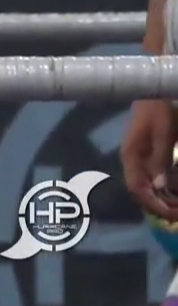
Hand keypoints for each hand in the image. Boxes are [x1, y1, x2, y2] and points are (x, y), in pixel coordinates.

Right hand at [122, 99, 177, 219]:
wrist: (153, 91)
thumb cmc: (158, 110)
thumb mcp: (163, 133)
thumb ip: (160, 159)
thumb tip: (159, 187)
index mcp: (131, 156)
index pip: (137, 188)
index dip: (154, 204)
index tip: (173, 213)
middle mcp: (131, 160)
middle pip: (140, 191)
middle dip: (160, 205)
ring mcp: (138, 158)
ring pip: (146, 186)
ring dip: (162, 198)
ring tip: (177, 205)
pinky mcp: (146, 155)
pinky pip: (151, 178)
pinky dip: (163, 188)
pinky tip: (174, 190)